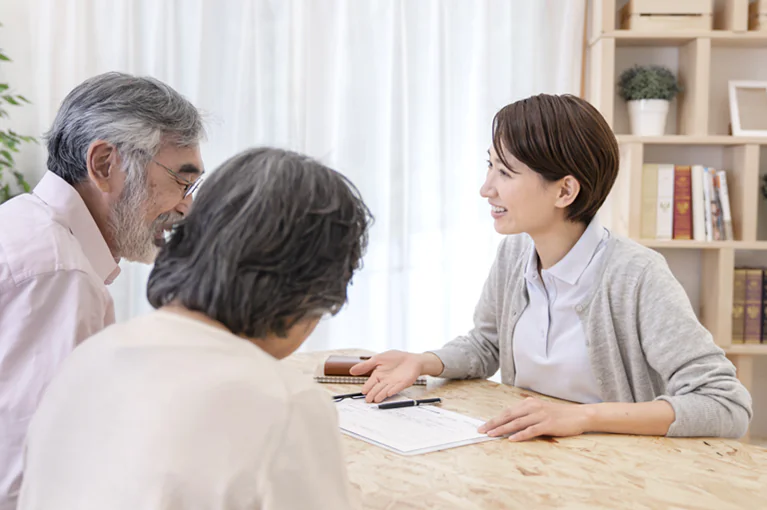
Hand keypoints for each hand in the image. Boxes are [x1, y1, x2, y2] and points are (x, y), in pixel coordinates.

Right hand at [349, 350, 441, 402]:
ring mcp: (394, 383)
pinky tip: (388, 393)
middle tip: (367, 400)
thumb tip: (351, 371)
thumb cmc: (395, 358)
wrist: (411, 359)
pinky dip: (393, 390)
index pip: (370, 383)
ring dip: (381, 395)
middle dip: (372, 394)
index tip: (363, 392)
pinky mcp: (403, 383)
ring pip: (385, 390)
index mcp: (378, 375)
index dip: (367, 387)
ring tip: (376, 399)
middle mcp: (385, 381)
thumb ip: (365, 365)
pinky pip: (397, 388)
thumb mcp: (378, 359)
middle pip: (377, 389)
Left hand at [477, 398, 592, 441]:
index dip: (494, 419)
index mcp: (529, 403)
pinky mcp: (548, 424)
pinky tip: (512, 439)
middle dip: (493, 424)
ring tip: (492, 435)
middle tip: (481, 431)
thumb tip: (510, 425)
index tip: (483, 426)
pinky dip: (520, 435)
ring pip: (517, 423)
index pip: (507, 412)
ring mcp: (540, 415)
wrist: (579, 415)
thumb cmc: (559, 415)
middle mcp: (532, 407)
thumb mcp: (540, 411)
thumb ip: (526, 415)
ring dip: (503, 429)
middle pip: (508, 416)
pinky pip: (531, 430)